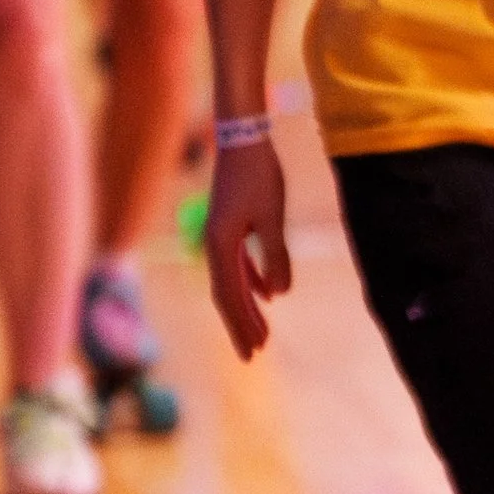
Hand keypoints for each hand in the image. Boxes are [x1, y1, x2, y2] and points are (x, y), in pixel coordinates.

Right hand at [205, 136, 291, 358]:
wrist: (243, 140)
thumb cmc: (259, 176)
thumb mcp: (272, 218)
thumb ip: (275, 256)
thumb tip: (279, 295)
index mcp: (220, 244)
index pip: (229, 295)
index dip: (241, 324)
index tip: (254, 350)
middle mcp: (214, 243)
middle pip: (226, 294)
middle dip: (240, 325)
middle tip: (254, 354)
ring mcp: (220, 235)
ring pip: (232, 281)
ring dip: (246, 307)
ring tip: (262, 333)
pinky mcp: (229, 226)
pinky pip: (238, 263)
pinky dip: (251, 281)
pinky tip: (267, 295)